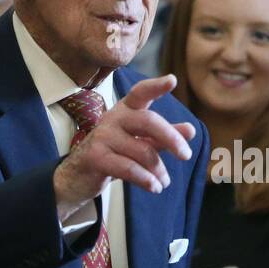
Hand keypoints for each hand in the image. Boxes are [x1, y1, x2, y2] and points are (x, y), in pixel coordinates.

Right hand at [53, 75, 194, 220]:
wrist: (78, 175)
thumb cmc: (114, 153)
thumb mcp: (140, 142)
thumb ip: (163, 136)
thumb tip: (190, 131)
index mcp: (126, 110)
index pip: (141, 93)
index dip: (156, 86)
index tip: (173, 80)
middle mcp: (114, 118)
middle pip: (148, 121)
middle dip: (171, 138)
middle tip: (186, 155)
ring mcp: (103, 136)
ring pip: (143, 150)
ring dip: (159, 170)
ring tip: (164, 181)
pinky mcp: (96, 157)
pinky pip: (129, 168)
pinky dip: (146, 180)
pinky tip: (155, 187)